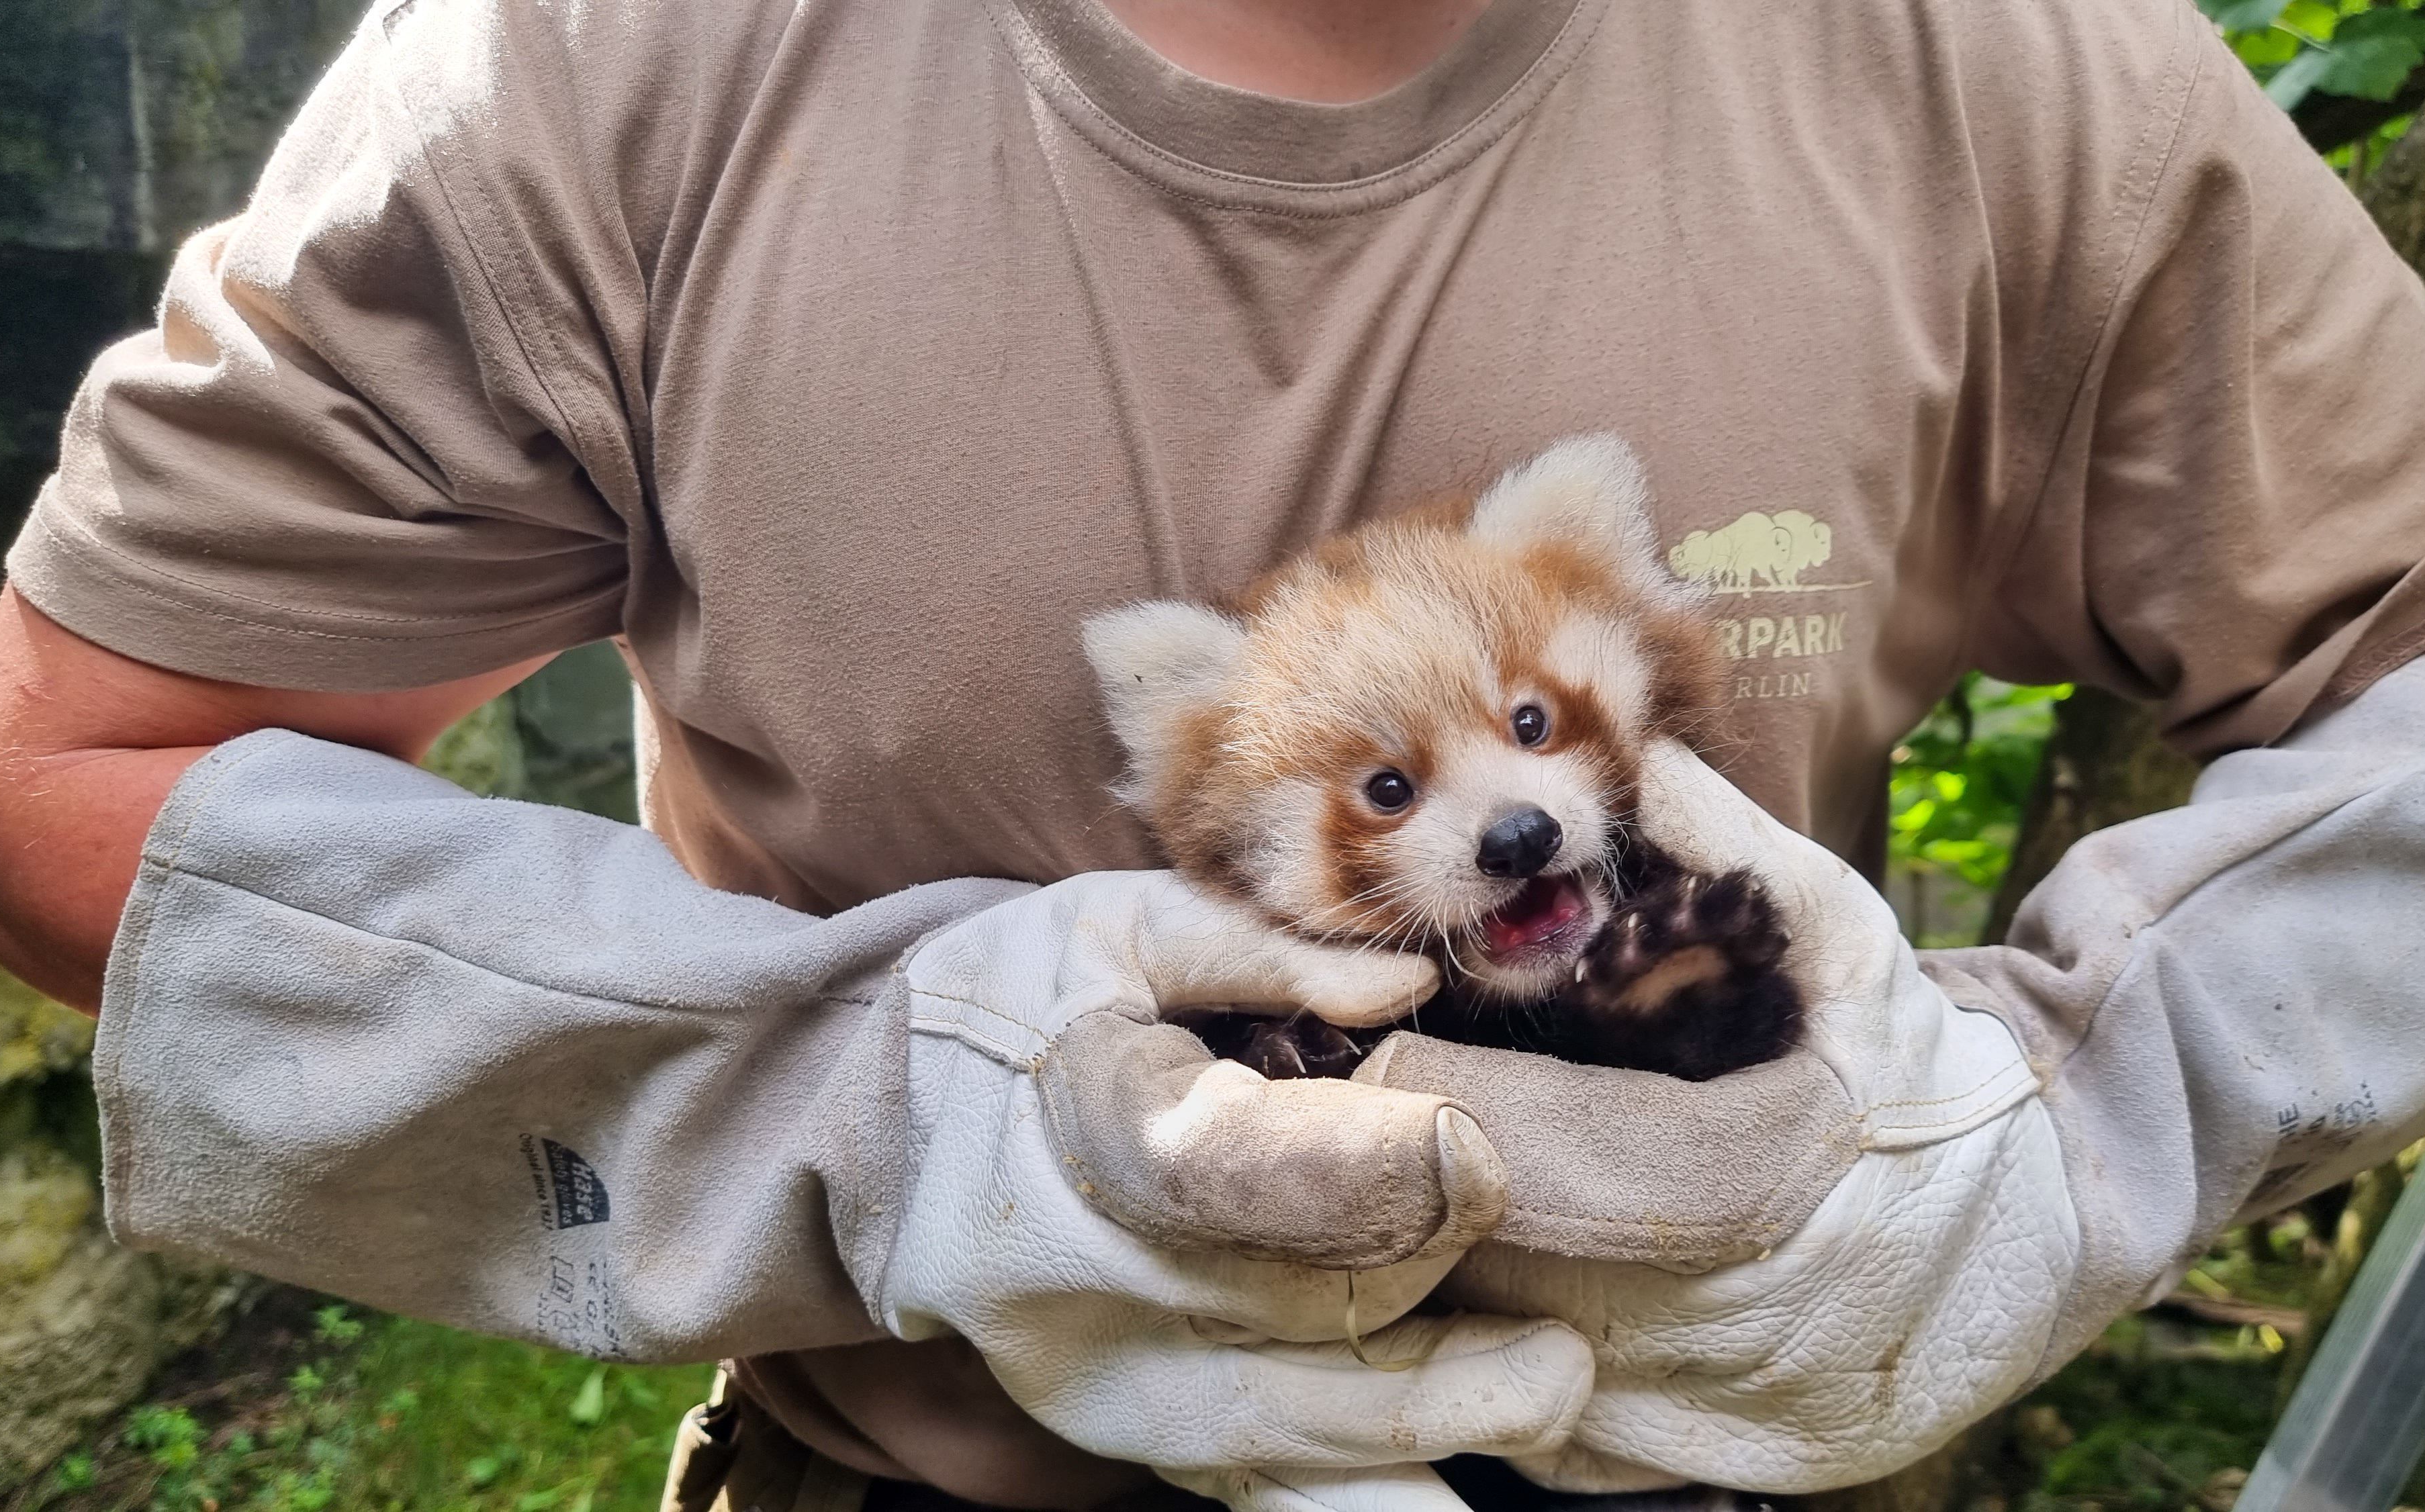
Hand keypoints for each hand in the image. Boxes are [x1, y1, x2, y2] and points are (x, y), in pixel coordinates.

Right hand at [884, 870, 1595, 1510]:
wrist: (873, 1125)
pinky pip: (1252, 1485)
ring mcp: (1095, 1372)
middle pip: (1282, 1312)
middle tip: (1551, 1311)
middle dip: (1430, 1301)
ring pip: (1280, 1427)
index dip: (1363, 1169)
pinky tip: (1449, 1487)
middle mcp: (1079, 1276)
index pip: (1227, 1170)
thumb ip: (1261, 952)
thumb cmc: (1013, 1001)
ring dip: (1425, 1425)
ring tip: (1548, 1396)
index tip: (1476, 1149)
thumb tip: (1411, 984)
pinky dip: (1351, 1495)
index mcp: (1074, 1123)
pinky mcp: (1120, 1426)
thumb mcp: (1112, 926)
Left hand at [1355, 741, 2073, 1492]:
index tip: (1340, 1048)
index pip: (1530, 1155)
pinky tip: (1442, 1280)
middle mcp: (1718, 1326)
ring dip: (1408, 1279)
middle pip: (1480, 1268)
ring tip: (1350, 1190)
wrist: (2016, 1239)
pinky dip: (1472, 1353)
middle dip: (1387, 1188)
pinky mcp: (1670, 1467)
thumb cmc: (1907, 1074)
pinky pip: (1515, 1422)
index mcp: (1756, 1185)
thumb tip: (1641, 763)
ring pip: (1482, 1362)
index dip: (1420, 1099)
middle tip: (1304, 1112)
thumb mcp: (1845, 945)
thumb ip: (1732, 852)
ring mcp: (1692, 1418)